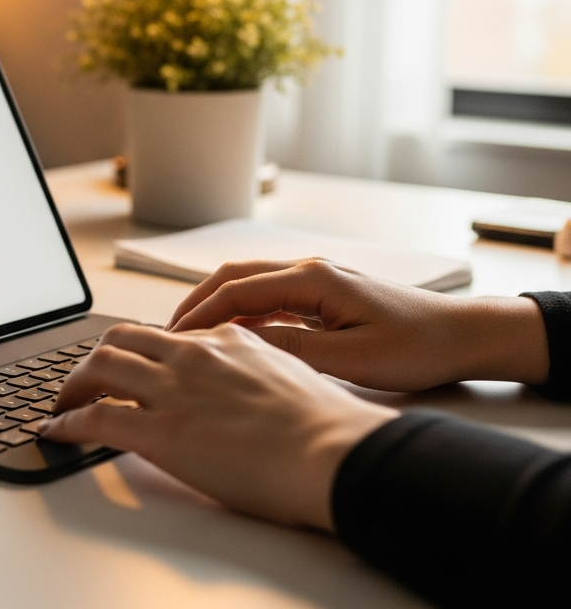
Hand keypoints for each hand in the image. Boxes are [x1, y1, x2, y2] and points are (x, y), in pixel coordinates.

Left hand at [37, 322, 395, 529]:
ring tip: (63, 403)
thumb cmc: (323, 425)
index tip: (128, 366)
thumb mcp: (287, 372)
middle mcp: (192, 355)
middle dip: (94, 358)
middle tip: (84, 380)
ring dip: (73, 385)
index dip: (138, 351)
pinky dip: (68, 422)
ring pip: (100, 366)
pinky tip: (57, 431)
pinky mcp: (161, 431)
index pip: (165, 334)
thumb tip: (240, 374)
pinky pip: (96, 418)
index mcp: (225, 339)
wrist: (331, 450)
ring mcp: (173, 390)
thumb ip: (253, 363)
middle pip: (121, 338)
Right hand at [166, 258, 548, 390]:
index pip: (238, 290)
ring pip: (248, 284)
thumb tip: (240, 346)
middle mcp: (308, 270)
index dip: (200, 314)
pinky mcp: (322, 294)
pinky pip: (268, 297)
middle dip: (196, 302)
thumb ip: (293, 349)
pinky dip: (241, 312)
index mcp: (313, 278)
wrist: (460, 335)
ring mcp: (314, 279)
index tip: (173, 337)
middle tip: (167, 333)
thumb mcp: (351, 359)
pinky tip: (230, 337)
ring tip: (188, 336)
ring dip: (216, 305)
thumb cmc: (416, 345)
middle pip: (234, 276)